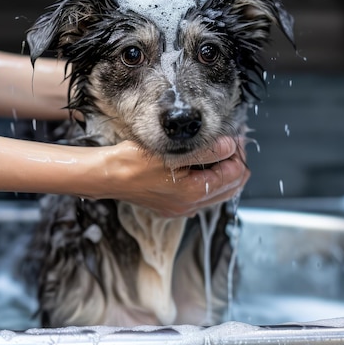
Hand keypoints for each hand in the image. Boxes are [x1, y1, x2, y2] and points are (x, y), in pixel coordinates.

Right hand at [101, 137, 249, 217]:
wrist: (106, 176)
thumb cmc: (132, 162)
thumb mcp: (171, 152)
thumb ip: (205, 151)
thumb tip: (230, 146)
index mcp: (192, 193)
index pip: (233, 174)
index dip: (238, 153)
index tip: (235, 136)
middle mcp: (189, 205)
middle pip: (230, 188)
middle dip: (235, 164)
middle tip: (233, 143)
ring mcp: (180, 208)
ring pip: (218, 194)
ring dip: (224, 173)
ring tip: (222, 151)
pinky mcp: (171, 206)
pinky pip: (202, 196)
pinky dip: (210, 181)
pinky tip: (204, 167)